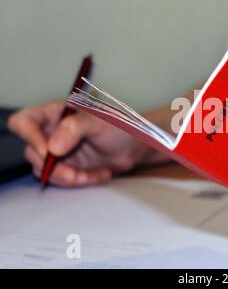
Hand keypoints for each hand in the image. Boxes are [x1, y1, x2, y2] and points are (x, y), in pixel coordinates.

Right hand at [8, 101, 164, 186]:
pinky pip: (62, 179)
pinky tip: (100, 174)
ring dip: (68, 177)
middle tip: (74, 173)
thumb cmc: (122, 126)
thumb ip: (75, 129)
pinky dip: (80, 181)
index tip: (49, 152)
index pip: (24, 122)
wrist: (137, 146)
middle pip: (32, 152)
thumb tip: (53, 147)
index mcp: (56, 113)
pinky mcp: (68, 167)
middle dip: (54, 167)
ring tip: (94, 174)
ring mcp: (58, 151)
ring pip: (44, 170)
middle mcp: (52, 131)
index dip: (29, 137)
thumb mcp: (100, 122)